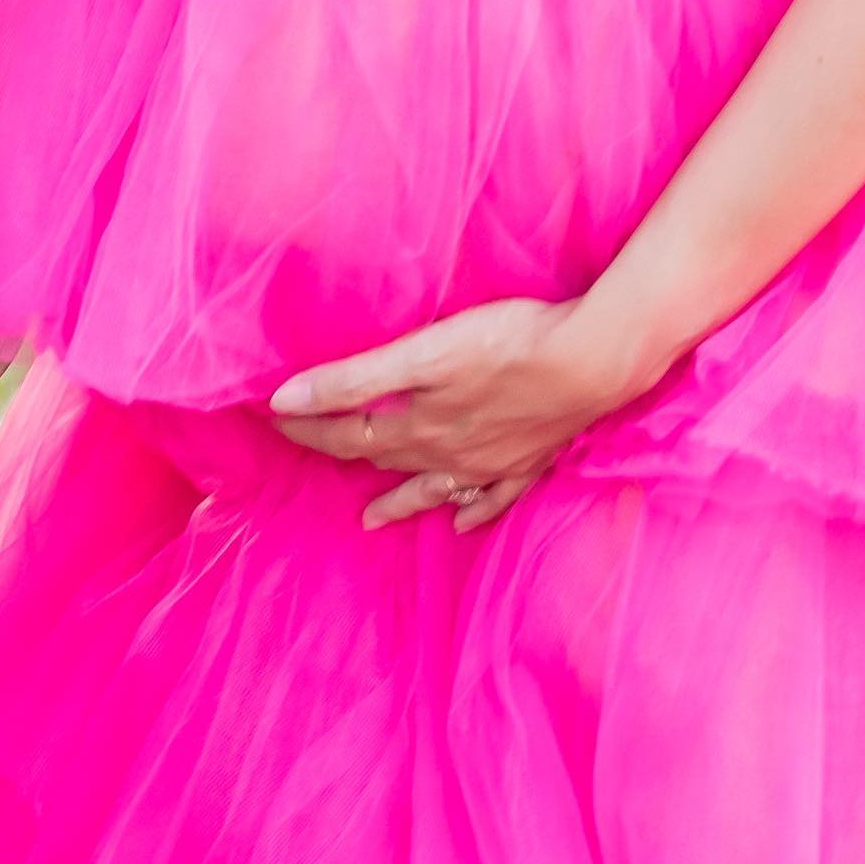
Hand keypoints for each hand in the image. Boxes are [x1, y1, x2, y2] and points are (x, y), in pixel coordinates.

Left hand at [269, 296, 635, 533]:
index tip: (274, 423)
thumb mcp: (423, 352)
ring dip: (399, 500)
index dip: (308, 428)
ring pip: (431, 487)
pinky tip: (461, 518)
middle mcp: (448, 453)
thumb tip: (287, 401)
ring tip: (372, 520)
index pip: (347, 432)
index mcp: (418, 425)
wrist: (591, 364)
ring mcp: (491, 463)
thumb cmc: (507, 343)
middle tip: (311, 454)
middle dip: (343, 454)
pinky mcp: (529, 460)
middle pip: (383, 458)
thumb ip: (355, 378)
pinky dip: (471, 509)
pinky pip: (491, 497)